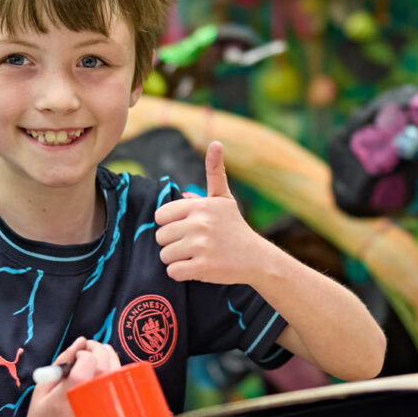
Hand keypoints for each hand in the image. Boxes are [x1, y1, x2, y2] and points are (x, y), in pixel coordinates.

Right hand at [18, 337, 120, 416]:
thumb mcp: (42, 389)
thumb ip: (61, 363)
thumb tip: (81, 341)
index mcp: (64, 400)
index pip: (87, 365)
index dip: (84, 353)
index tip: (77, 354)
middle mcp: (87, 408)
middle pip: (105, 368)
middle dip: (99, 350)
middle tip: (89, 347)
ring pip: (117, 378)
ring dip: (110, 359)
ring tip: (97, 355)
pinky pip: (121, 392)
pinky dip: (116, 375)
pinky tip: (105, 370)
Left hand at [154, 141, 263, 284]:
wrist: (257, 258)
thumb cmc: (234, 227)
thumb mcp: (224, 199)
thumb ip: (215, 172)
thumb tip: (215, 143)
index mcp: (200, 206)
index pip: (160, 216)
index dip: (169, 225)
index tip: (185, 228)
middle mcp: (200, 223)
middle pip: (160, 236)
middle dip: (172, 243)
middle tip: (192, 245)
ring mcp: (201, 246)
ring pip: (164, 255)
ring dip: (175, 259)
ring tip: (194, 256)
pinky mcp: (203, 267)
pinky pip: (172, 272)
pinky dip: (180, 273)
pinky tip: (195, 268)